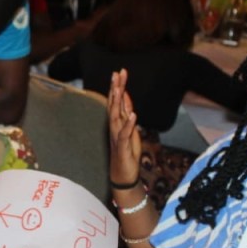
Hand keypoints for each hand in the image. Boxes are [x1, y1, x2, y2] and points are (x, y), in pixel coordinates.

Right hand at [107, 69, 141, 185]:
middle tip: (117, 74)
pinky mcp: (121, 148)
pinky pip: (124, 135)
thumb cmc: (127, 153)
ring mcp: (117, 137)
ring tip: (120, 89)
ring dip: (118, 103)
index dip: (118, 86)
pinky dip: (128, 125)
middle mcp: (114, 128)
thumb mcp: (130, 130)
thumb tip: (127, 98)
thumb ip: (127, 114)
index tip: (120, 72)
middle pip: (114, 105)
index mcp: (117, 123)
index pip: (116, 101)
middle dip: (116, 89)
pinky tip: (133, 115)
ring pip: (116, 117)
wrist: (123, 176)